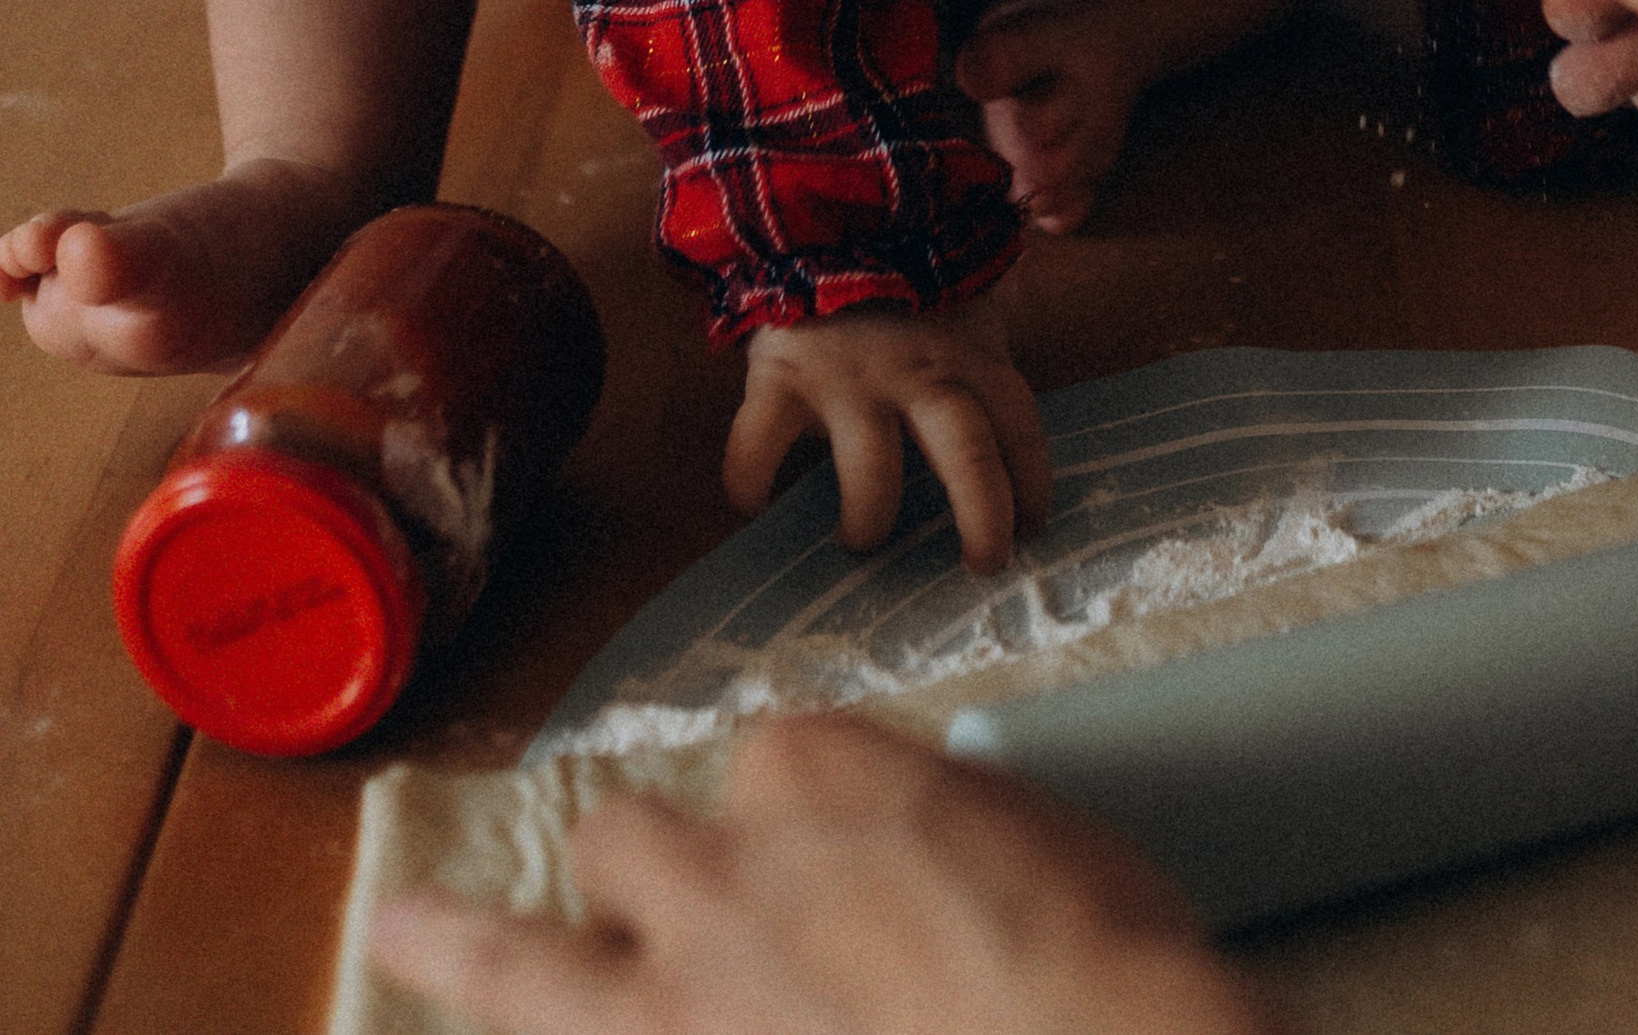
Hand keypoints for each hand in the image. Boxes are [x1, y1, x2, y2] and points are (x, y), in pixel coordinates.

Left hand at [370, 711, 1270, 1034]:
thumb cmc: (1098, 959)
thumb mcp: (1030, 835)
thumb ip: (928, 828)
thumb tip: (912, 859)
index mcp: (814, 772)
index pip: (760, 764)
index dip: (789, 820)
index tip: (829, 862)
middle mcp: (722, 870)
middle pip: (629, 837)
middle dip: (640, 868)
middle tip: (656, 905)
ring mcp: (683, 998)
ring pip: (537, 956)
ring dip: (473, 945)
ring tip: (402, 931)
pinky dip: (522, 1020)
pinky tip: (440, 987)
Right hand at [726, 295, 1051, 573]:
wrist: (817, 203)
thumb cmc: (899, 274)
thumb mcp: (958, 301)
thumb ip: (982, 346)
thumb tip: (1018, 393)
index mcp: (967, 354)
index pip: (1020, 422)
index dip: (1033, 480)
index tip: (1034, 527)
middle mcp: (917, 370)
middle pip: (967, 451)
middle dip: (982, 516)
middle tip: (982, 563)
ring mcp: (848, 376)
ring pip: (872, 471)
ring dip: (868, 518)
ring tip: (858, 539)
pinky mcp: (782, 375)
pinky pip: (761, 445)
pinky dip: (752, 482)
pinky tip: (756, 503)